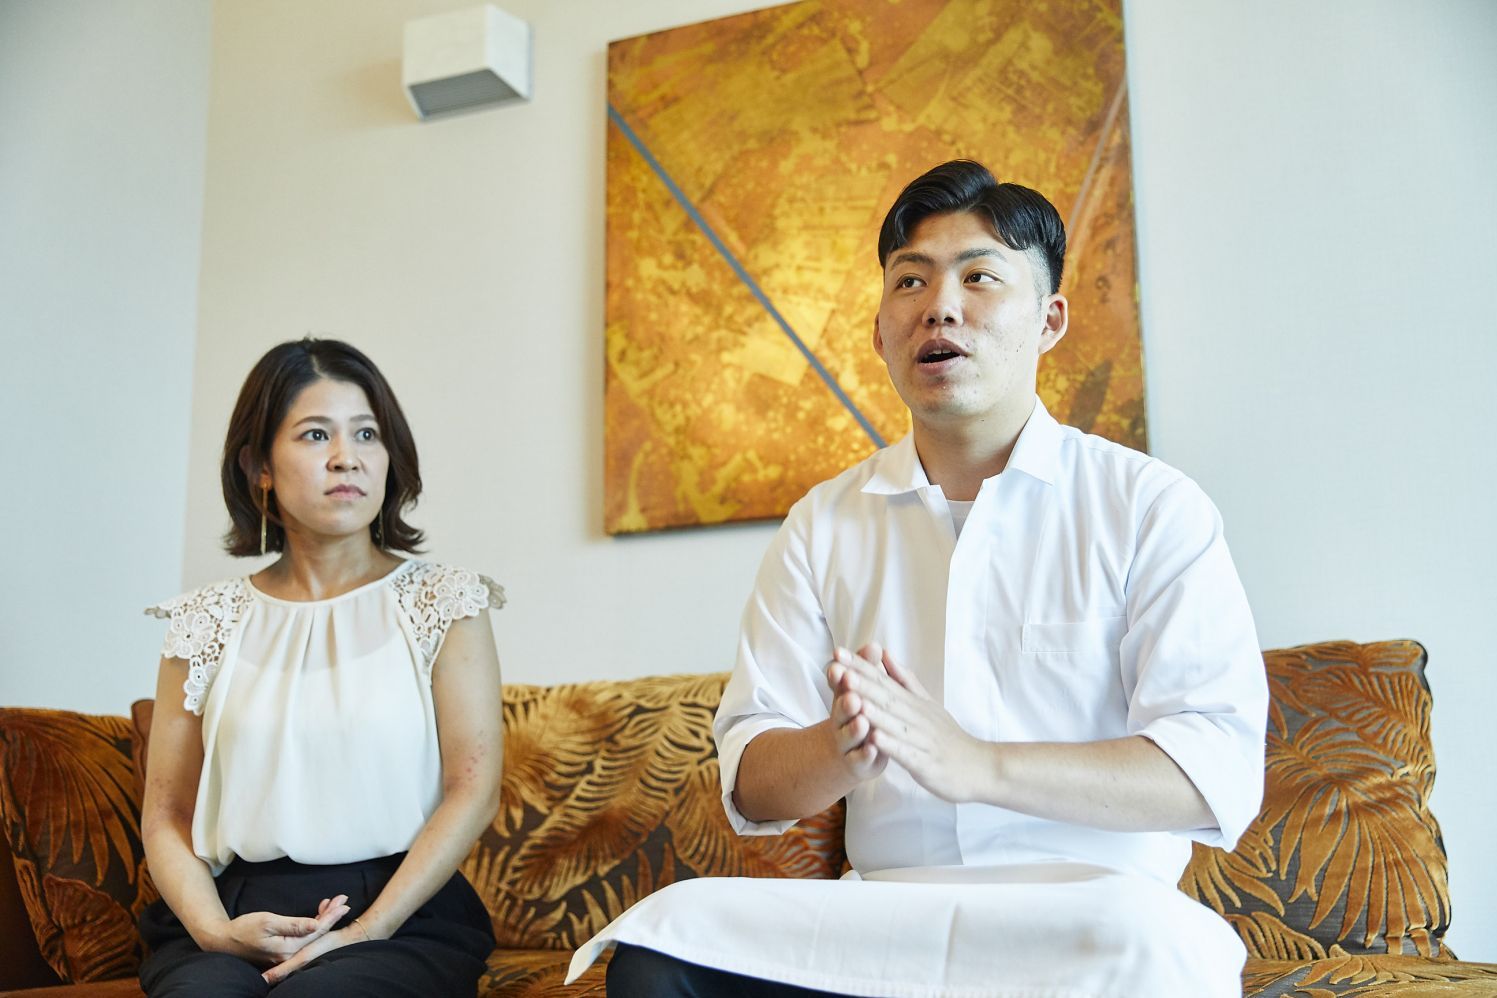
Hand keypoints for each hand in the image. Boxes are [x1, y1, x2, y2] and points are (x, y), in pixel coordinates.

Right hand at [205, 894, 349, 966]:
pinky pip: (302, 937)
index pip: (316, 931)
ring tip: (333, 903)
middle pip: (317, 934)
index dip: (331, 916)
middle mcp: (289, 955)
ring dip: (323, 918)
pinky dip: (311, 924)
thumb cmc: (243, 929)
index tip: (343, 903)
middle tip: (344, 899)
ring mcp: (285, 955)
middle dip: (331, 915)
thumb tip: (316, 925)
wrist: (223, 941)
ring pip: (311, 935)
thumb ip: (293, 925)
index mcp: (288, 949)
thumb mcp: (268, 922)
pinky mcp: (282, 951)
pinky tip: (316, 914)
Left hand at [835, 643, 993, 803]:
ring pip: (893, 723)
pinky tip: (874, 737)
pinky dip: (890, 744)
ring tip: (849, 695)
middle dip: (859, 681)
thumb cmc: (949, 738)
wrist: (980, 767)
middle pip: (885, 697)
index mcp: (913, 704)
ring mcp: (921, 740)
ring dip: (870, 709)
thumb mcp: (928, 704)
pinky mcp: (925, 763)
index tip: (837, 651)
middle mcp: (915, 718)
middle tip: (836, 666)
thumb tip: (885, 654)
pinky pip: (906, 753)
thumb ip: (905, 680)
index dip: (860, 667)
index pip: (883, 681)